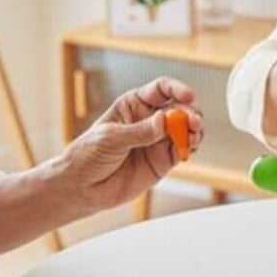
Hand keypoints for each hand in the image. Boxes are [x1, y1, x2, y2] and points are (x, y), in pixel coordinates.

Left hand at [58, 78, 203, 211]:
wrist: (81, 188)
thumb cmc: (88, 155)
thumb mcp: (110, 138)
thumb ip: (139, 131)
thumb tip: (164, 121)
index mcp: (134, 105)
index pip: (161, 89)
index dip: (177, 89)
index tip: (189, 96)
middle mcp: (150, 120)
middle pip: (179, 108)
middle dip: (190, 113)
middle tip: (193, 122)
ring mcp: (158, 140)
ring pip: (186, 128)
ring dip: (195, 130)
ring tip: (194, 136)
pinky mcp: (163, 160)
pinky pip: (183, 149)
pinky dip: (191, 147)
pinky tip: (189, 147)